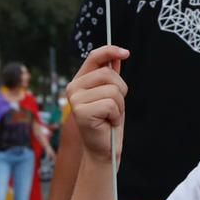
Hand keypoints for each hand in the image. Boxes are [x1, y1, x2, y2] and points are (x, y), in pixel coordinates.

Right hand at [67, 46, 128, 160]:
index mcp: (80, 81)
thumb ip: (111, 76)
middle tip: (115, 107)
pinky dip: (115, 115)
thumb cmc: (107, 121)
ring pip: (112, 90)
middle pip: (108, 74)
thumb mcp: (112, 95)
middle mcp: (73, 87)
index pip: (94, 57)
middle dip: (120, 90)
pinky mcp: (81, 111)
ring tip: (110, 116)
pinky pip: (111, 104)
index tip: (126, 53)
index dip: (110, 51)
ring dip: (119, 106)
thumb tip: (118, 55)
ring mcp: (75, 99)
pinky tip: (108, 123)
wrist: (104, 148)